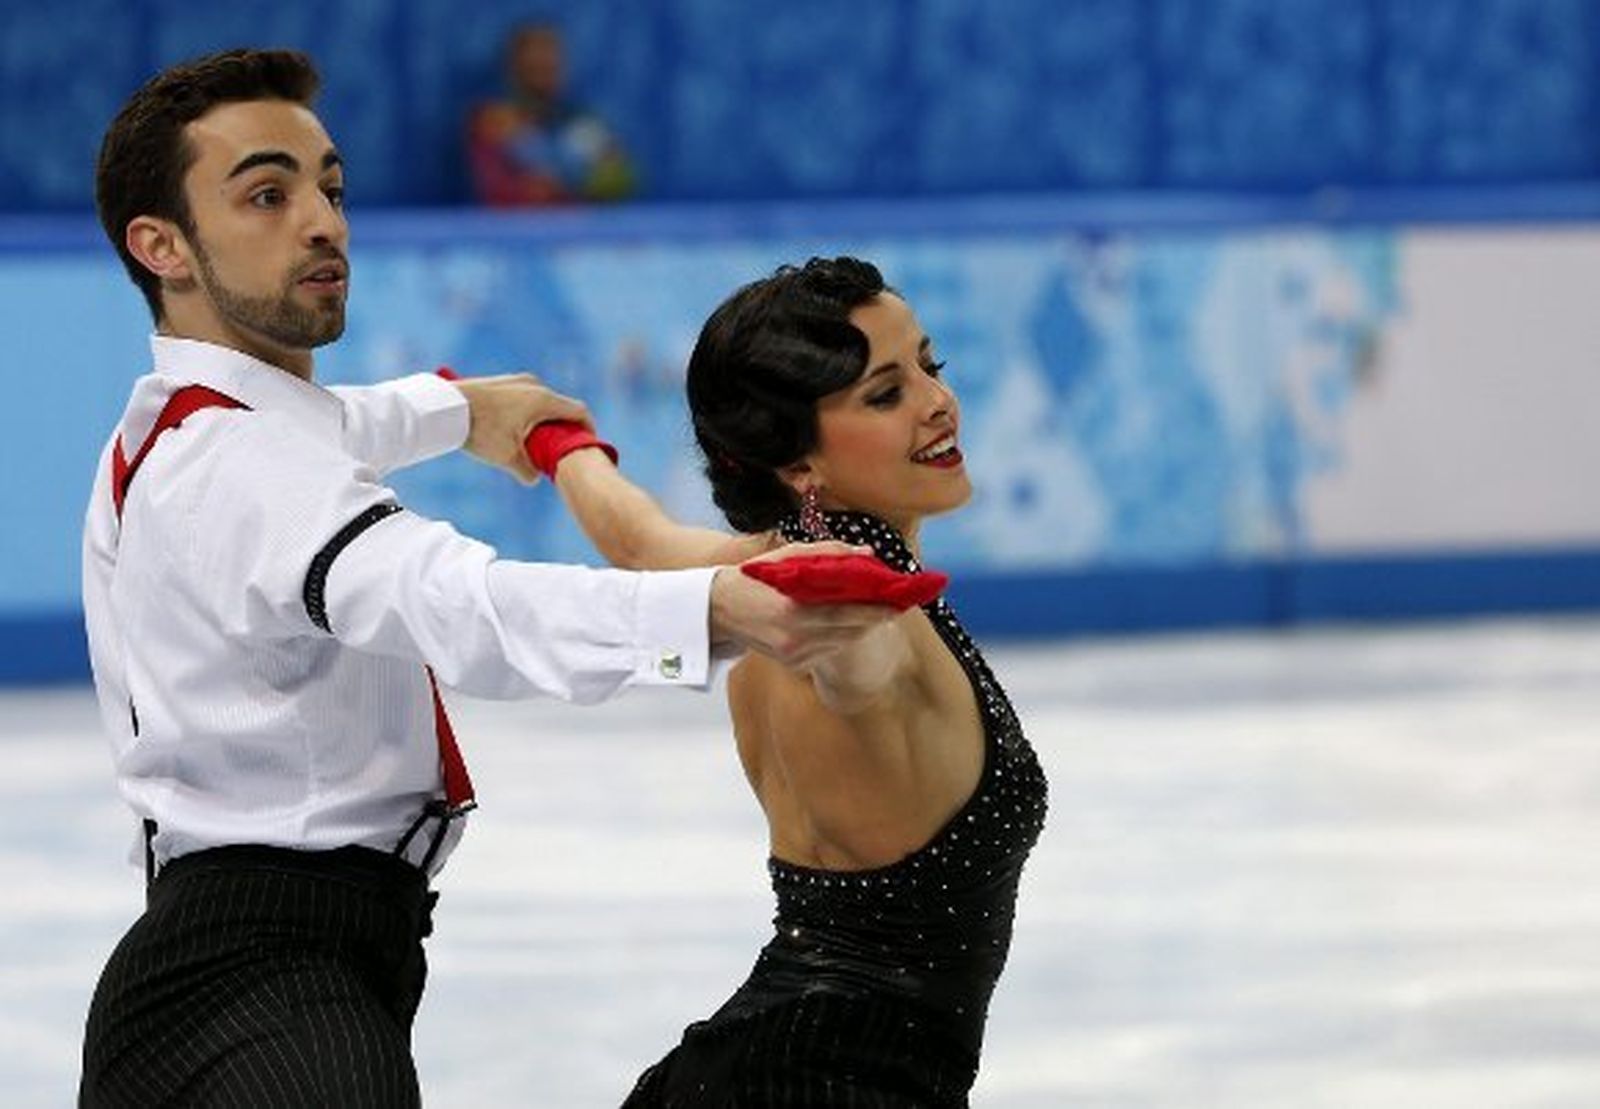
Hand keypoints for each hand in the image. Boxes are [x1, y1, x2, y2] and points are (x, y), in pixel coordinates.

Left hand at [452, 373, 590, 483]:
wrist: (445, 407)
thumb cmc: (480, 430)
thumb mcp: (507, 458)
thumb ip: (528, 471)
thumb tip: (535, 479)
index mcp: (543, 400)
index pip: (579, 411)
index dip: (588, 429)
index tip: (587, 443)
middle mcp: (534, 385)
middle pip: (560, 407)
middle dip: (563, 428)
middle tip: (559, 449)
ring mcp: (517, 381)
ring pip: (542, 401)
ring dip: (544, 420)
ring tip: (534, 441)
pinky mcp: (502, 382)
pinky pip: (525, 397)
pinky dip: (528, 412)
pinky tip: (514, 429)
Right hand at [709, 543, 901, 666]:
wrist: (718, 609)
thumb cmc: (755, 577)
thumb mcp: (787, 556)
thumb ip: (829, 554)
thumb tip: (867, 553)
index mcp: (791, 611)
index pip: (845, 614)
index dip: (875, 611)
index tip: (899, 603)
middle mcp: (793, 639)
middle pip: (848, 632)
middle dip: (875, 619)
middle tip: (897, 605)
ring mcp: (793, 656)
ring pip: (842, 644)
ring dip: (861, 629)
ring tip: (878, 611)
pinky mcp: (794, 665)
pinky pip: (829, 651)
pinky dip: (842, 637)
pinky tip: (849, 624)